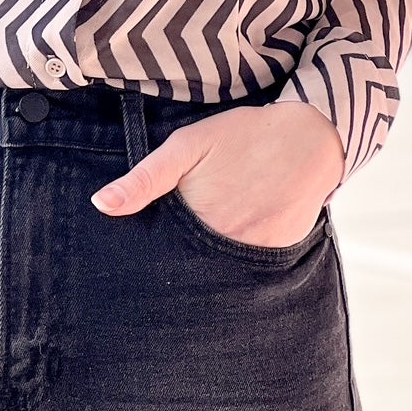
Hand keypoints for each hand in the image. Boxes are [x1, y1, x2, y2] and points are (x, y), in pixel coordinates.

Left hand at [90, 99, 345, 246]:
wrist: (309, 137)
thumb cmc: (242, 136)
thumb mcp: (186, 145)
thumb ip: (144, 179)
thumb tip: (102, 205)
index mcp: (196, 220)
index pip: (161, 257)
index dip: (150, 257)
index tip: (137, 260)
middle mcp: (225, 245)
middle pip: (189, 269)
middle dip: (177, 265)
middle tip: (175, 250)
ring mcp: (254, 254)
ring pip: (218, 274)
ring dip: (207, 266)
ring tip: (204, 246)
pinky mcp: (278, 256)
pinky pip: (250, 271)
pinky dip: (238, 263)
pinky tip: (234, 240)